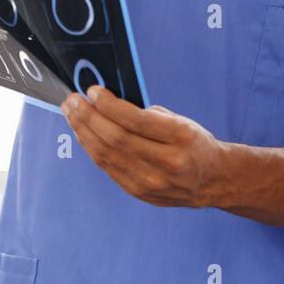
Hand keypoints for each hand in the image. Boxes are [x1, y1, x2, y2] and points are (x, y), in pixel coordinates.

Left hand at [62, 86, 229, 207]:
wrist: (212, 180)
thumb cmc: (196, 144)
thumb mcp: (182, 122)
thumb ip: (148, 116)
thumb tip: (108, 105)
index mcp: (181, 137)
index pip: (136, 120)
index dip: (109, 105)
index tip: (93, 91)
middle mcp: (167, 162)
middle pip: (116, 139)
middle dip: (89, 117)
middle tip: (73, 101)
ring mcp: (151, 182)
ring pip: (107, 155)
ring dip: (84, 132)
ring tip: (71, 114)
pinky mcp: (138, 192)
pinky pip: (108, 168)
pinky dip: (92, 149)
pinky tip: (83, 134)